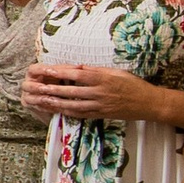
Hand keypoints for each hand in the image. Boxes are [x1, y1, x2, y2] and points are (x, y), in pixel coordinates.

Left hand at [23, 62, 151, 122]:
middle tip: (35, 87)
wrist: (148, 103)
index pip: (76, 74)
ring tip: (39, 100)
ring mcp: (99, 105)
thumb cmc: (132, 84)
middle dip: (51, 89)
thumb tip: (76, 67)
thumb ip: (95, 70)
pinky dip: (66, 112)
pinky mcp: (100, 115)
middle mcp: (99, 92)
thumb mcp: (115, 71)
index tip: (45, 70)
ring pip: (72, 105)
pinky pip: (80, 114)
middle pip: (70, 91)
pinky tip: (55, 110)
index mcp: (102, 78)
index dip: (59, 72)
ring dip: (54, 103)